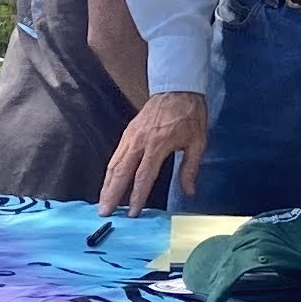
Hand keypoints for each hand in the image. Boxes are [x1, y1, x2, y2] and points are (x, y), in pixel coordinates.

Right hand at [98, 90, 208, 213]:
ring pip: (114, 164)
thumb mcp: (198, 142)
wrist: (177, 88)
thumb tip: (189, 192)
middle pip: (121, 172)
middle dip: (112, 194)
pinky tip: (108, 183)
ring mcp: (131, 136)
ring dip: (107, 185)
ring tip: (103, 203)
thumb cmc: (189, 115)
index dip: (137, 196)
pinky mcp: (128, 133)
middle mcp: (140, 141)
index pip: (144, 176)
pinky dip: (110, 171)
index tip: (133, 213)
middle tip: (106, 213)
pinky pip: (116, 155)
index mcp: (157, 145)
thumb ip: (189, 168)